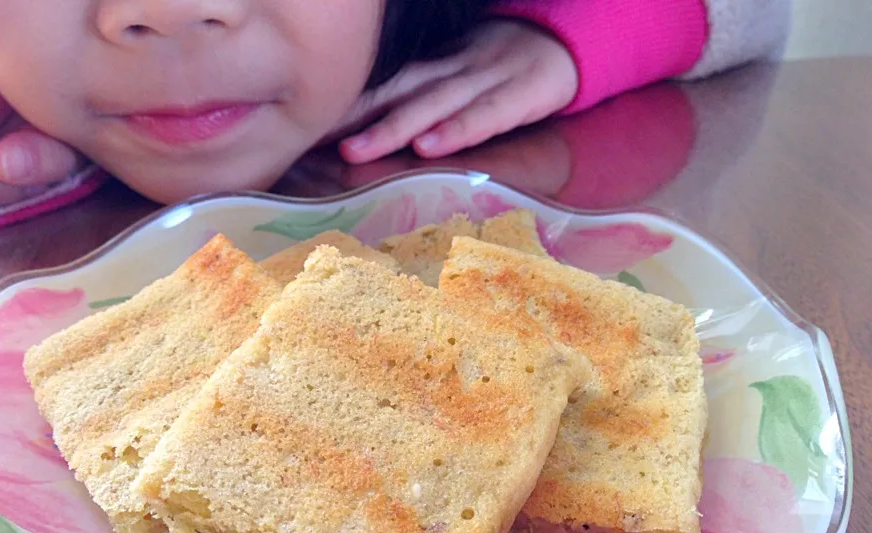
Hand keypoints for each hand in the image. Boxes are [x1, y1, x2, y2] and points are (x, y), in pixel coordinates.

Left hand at [336, 20, 577, 163]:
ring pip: (433, 104)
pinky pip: (485, 116)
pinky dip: (456, 130)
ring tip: (356, 150)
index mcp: (435, 67)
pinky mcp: (520, 97)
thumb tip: (367, 126)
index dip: (345, 104)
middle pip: (398, 93)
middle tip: (314, 140)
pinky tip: (429, 146)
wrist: (566, 43)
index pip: (382, 85)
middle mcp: (452, 71)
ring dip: (393, 127)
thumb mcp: (455, 73)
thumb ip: (419, 94)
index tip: (305, 125)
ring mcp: (486, 81)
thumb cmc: (501, 66)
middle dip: (355, 117)